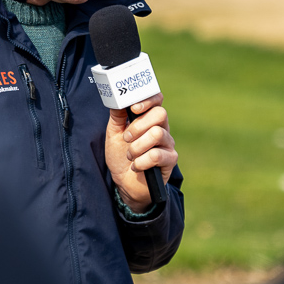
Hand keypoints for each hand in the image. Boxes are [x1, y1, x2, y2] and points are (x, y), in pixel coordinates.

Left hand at [105, 93, 177, 212]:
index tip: (134, 108)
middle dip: (138, 126)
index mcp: (149, 118)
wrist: (124, 183)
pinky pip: (157, 155)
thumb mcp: (113, 133)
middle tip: (126, 138)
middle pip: (160, 113)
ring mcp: (168, 143)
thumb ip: (117, 116)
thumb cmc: (120, 156)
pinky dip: (141, 161)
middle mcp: (161, 128)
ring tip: (130, 155)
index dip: (148, 100)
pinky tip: (136, 166)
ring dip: (137, 146)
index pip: (157, 99)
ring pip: (157, 134)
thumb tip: (118, 100)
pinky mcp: (170, 160)